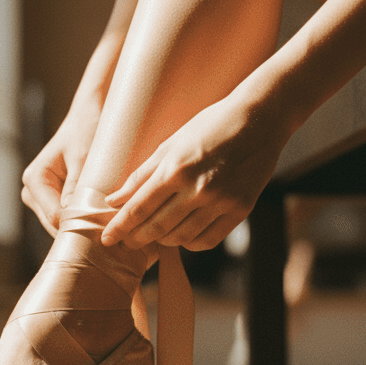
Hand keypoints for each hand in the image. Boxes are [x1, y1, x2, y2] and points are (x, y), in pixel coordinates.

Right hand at [21, 99, 101, 236]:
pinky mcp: (54, 200)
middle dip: (81, 228)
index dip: (79, 225)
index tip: (105, 230)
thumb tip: (72, 214)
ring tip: (109, 226)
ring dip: (84, 225)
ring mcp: (42, 198)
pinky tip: (103, 219)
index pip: (55, 216)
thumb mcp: (84, 157)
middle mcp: (32, 191)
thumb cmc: (87, 129)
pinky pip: (68, 218)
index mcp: (35, 179)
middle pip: (56, 225)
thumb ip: (76, 186)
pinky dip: (84, 219)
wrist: (91, 114)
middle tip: (111, 232)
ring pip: (62, 225)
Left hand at [102, 96, 288, 251]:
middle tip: (126, 242)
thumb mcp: (170, 144)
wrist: (259, 121)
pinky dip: (190, 243)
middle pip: (157, 228)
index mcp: (175, 169)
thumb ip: (141, 175)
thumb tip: (114, 200)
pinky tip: (182, 236)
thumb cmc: (209, 127)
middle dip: (136, 238)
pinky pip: (208, 240)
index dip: (119, 227)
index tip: (106, 238)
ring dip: (163, 241)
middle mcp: (197, 189)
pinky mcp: (240, 210)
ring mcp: (221, 202)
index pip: (138, 208)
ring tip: (154, 235)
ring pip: (181, 238)